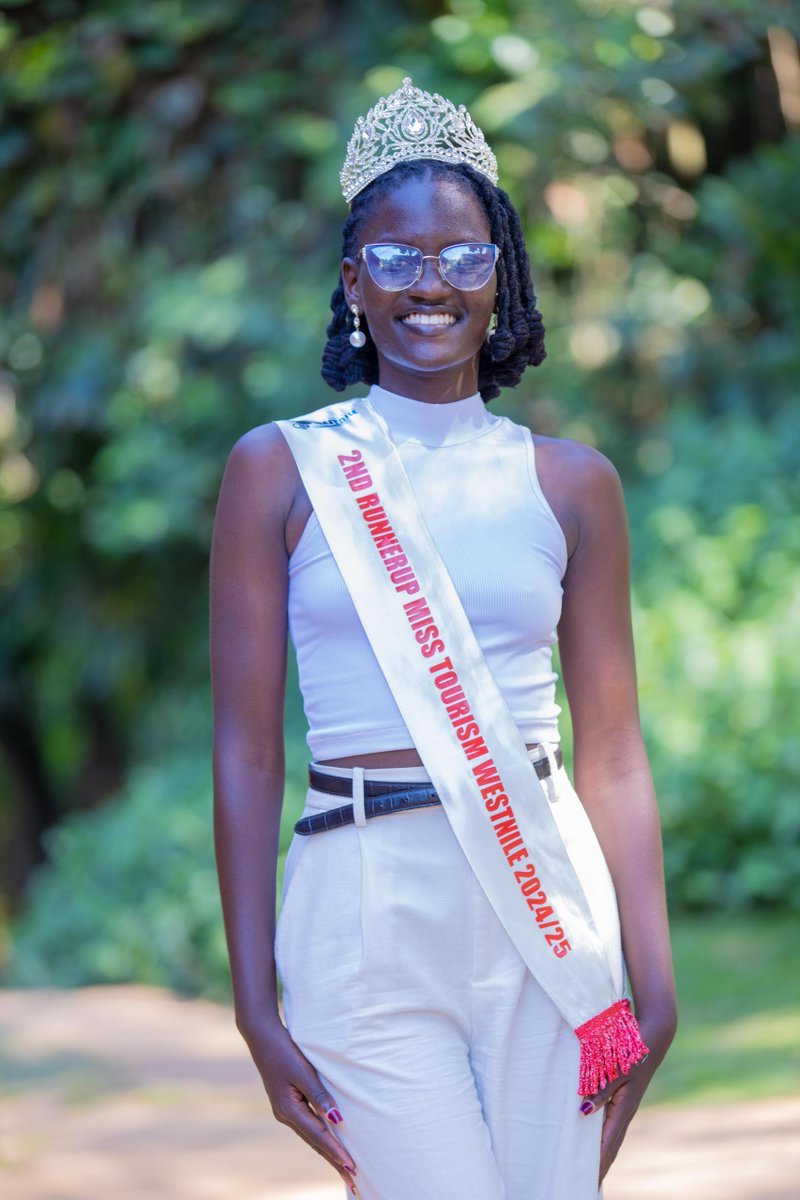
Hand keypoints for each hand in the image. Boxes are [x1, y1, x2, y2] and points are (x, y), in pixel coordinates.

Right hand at [244, 1019, 358, 1195]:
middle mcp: (286, 1115)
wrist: (262, 1036)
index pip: (319, 1137)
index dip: (336, 1152)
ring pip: (312, 1137)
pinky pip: (309, 1127)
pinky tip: (329, 1143)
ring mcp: (286, 1111)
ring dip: (329, 1153)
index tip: (352, 1168)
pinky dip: (321, 1138)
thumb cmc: (284, 1051)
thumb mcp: (303, 1072)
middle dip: (334, 1162)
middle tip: (354, 1182)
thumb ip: (320, 1096)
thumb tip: (337, 1120)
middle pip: (315, 1144)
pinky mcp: (288, 1103)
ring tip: (345, 1169)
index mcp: (289, 1110)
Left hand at [579, 1015, 675, 1184]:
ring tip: (589, 1171)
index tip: (588, 1183)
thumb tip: (584, 1112)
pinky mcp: (625, 1095)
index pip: (607, 1145)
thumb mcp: (617, 1067)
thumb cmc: (634, 1047)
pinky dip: (603, 1138)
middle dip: (599, 1167)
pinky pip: (611, 1123)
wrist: (655, 1031)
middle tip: (585, 1186)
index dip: (598, 1165)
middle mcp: (626, 1110)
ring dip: (601, 1155)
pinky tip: (596, 1140)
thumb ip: (601, 1089)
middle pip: (610, 1147)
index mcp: (624, 1108)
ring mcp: (626, 1104)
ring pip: (612, 1137)